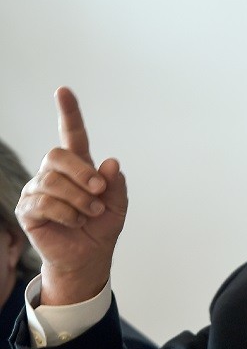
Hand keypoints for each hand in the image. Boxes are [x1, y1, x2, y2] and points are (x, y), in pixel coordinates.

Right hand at [15, 87, 127, 304]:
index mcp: (78, 167)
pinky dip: (67, 213)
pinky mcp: (28, 210)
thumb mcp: (117, 206)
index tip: (63, 90)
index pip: (72, 135)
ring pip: (52, 180)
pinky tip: (75, 221)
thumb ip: (116, 185)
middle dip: (82, 172)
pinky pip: (45, 203)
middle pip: (57, 154)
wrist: (89, 257)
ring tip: (91, 213)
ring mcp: (38, 190)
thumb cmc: (101, 229)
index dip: (68, 113)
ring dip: (79, 198)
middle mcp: (54, 174)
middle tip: (99, 191)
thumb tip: (111, 163)